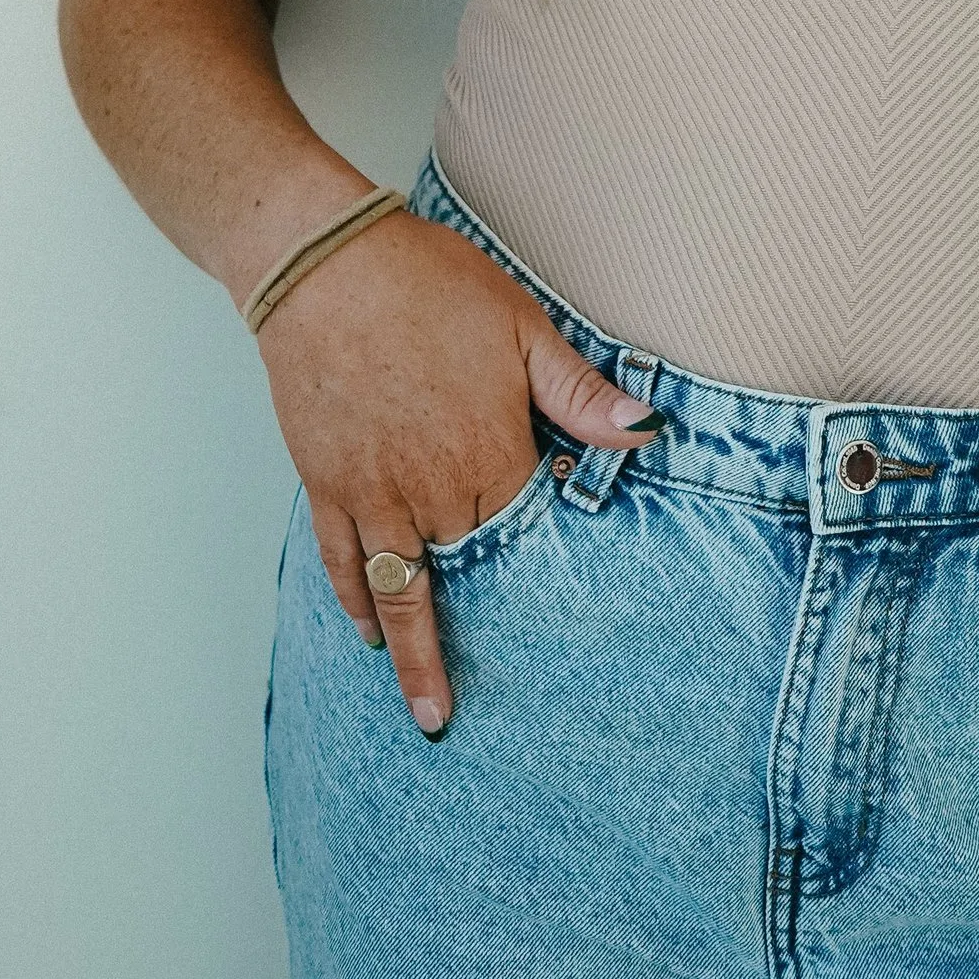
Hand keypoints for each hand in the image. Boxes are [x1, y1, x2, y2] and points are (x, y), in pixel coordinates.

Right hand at [255, 211, 653, 736]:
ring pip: (401, 589)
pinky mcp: (326, 484)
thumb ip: (581, 395)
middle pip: (468, 566)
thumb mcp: (523, 328)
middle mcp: (432, 489)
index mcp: (490, 453)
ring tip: (427, 713)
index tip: (560, 614)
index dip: (541, 555)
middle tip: (492, 690)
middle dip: (481, 622)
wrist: (326, 266)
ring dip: (414, 653)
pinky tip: (368, 631)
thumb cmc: (430, 285)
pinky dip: (357, 602)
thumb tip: (651, 432)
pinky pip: (344, 561)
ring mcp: (373, 492)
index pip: (526, 526)